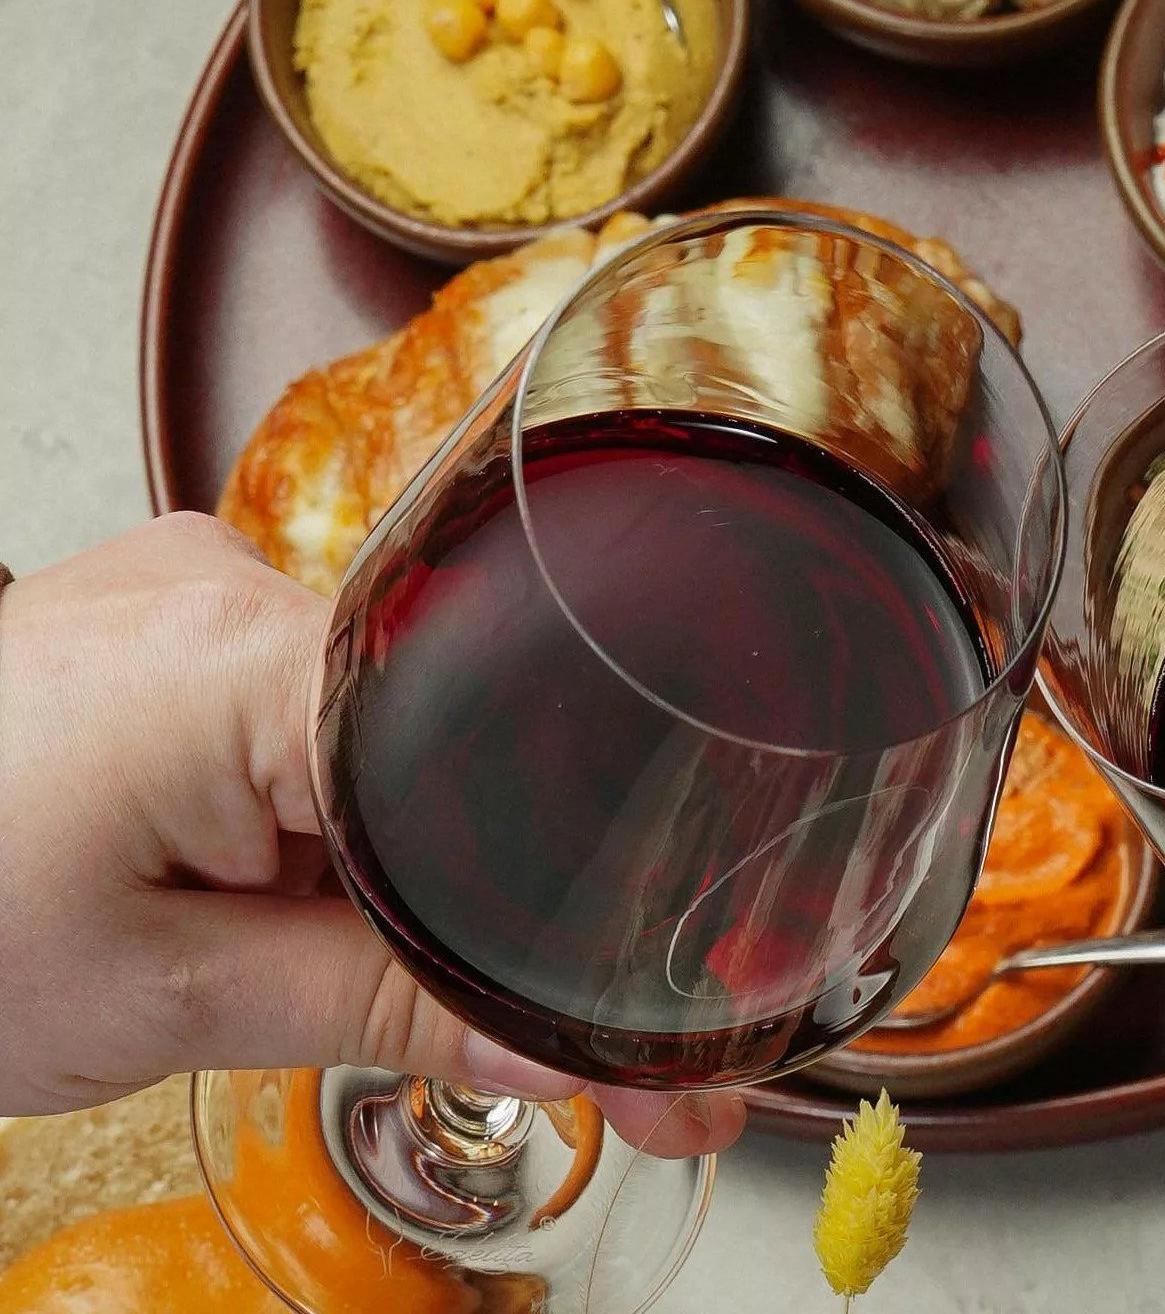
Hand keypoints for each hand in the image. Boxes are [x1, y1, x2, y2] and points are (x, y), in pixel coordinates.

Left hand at [0, 513, 743, 1156]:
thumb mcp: (166, 1002)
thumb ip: (379, 1010)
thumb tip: (549, 1045)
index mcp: (237, 659)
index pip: (476, 742)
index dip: (517, 863)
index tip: (531, 959)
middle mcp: (221, 578)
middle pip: (423, 728)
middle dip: (399, 859)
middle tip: (286, 945)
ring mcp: (183, 576)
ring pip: (357, 716)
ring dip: (327, 822)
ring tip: (209, 891)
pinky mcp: (156, 600)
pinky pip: (287, 684)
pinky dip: (274, 782)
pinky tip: (190, 837)